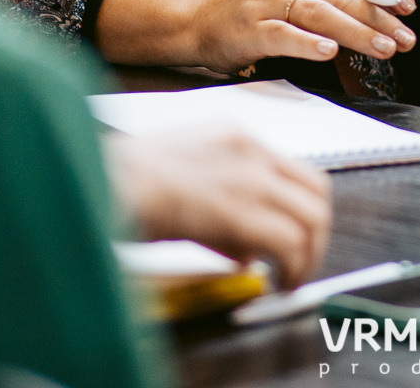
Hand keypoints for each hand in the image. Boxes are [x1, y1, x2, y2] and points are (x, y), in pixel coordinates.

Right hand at [107, 127, 332, 285]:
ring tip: (292, 279)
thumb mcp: (181, 174)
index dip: (301, 208)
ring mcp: (250, 178)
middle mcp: (251, 151)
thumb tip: (244, 248)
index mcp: (235, 134)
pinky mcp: (242, 212)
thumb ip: (219, 199)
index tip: (295, 235)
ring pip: (312, 218)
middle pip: (316, 191)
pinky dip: (293, 268)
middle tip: (303, 262)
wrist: (102, 180)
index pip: (293, 169)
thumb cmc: (122, 180)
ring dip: (309, 256)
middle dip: (316, 233)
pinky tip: (279, 284)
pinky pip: (291, 243)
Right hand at [190, 0, 418, 73]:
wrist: (200, 19)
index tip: (407, 5)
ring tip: (383, 48)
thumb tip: (382, 11)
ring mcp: (268, 1)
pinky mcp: (252, 28)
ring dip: (356, 31)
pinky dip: (308, 43)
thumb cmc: (256, 7)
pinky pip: (284, 35)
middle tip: (405, 38)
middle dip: (379, 17)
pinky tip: (329, 52)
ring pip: (320, 12)